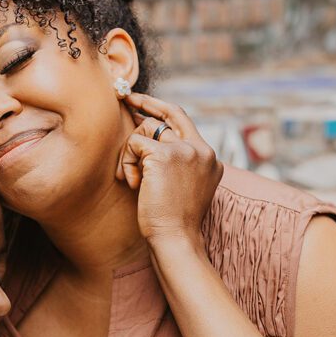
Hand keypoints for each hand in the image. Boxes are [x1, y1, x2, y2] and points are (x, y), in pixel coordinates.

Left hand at [116, 93, 223, 242]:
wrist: (175, 238)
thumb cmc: (172, 221)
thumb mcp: (181, 186)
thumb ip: (175, 163)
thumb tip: (148, 138)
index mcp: (209, 158)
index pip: (185, 122)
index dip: (163, 111)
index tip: (144, 104)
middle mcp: (202, 149)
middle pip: (170, 113)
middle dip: (146, 102)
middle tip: (126, 98)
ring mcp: (186, 150)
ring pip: (147, 129)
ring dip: (130, 153)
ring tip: (132, 179)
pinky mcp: (165, 155)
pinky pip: (134, 143)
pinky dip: (126, 162)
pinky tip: (132, 183)